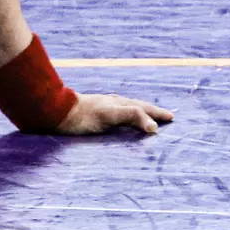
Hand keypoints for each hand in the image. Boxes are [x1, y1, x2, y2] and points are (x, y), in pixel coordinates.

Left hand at [57, 92, 174, 135]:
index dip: (158, 114)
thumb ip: (132, 117)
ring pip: (128, 108)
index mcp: (121, 103)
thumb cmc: (84, 116)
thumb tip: (154, 127)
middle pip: (139, 106)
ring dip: (141, 112)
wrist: (57, 112)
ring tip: (147, 116)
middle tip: (165, 116)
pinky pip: (118, 112)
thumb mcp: (110, 115)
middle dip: (153, 111)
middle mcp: (115, 103)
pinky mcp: (95, 112)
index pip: (145, 108)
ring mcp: (105, 106)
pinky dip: (127, 115)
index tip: (171, 118)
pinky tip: (121, 118)